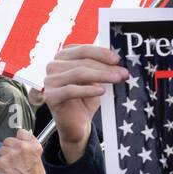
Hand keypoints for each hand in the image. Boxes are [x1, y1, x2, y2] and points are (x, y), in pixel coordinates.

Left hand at [0, 130, 50, 173]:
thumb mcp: (38, 162)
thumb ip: (30, 150)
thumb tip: (23, 143)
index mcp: (33, 147)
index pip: (21, 132)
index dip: (18, 139)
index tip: (18, 144)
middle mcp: (22, 148)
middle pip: (8, 140)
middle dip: (9, 149)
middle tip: (14, 161)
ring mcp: (11, 154)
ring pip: (1, 150)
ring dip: (3, 158)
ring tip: (11, 169)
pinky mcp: (1, 162)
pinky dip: (0, 167)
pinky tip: (7, 173)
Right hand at [42, 44, 129, 161]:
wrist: (77, 124)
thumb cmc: (85, 99)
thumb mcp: (95, 80)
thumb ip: (101, 67)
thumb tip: (116, 61)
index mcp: (63, 57)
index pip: (83, 49)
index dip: (101, 53)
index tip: (117, 59)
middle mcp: (53, 66)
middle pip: (82, 61)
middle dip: (105, 67)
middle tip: (122, 73)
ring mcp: (50, 81)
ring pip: (78, 73)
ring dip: (101, 75)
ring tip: (116, 80)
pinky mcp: (50, 96)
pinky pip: (71, 90)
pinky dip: (88, 89)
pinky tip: (101, 91)